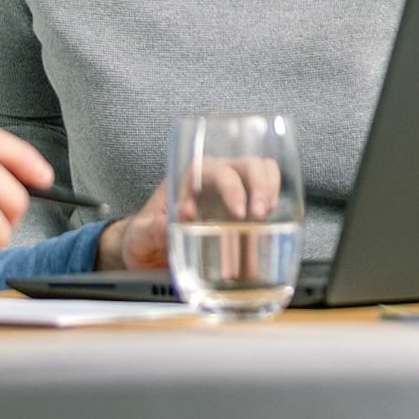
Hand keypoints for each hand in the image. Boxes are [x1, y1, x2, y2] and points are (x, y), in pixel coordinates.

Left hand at [97, 155, 282, 271]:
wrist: (150, 253)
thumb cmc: (145, 236)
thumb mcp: (141, 235)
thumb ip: (152, 230)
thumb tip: (171, 223)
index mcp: (188, 178)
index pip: (214, 169)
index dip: (230, 186)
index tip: (238, 213)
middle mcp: (214, 179)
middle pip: (245, 165)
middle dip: (258, 186)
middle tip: (258, 215)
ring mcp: (233, 193)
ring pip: (262, 172)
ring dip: (270, 190)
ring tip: (267, 217)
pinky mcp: (244, 211)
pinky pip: (267, 196)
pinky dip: (276, 205)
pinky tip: (274, 225)